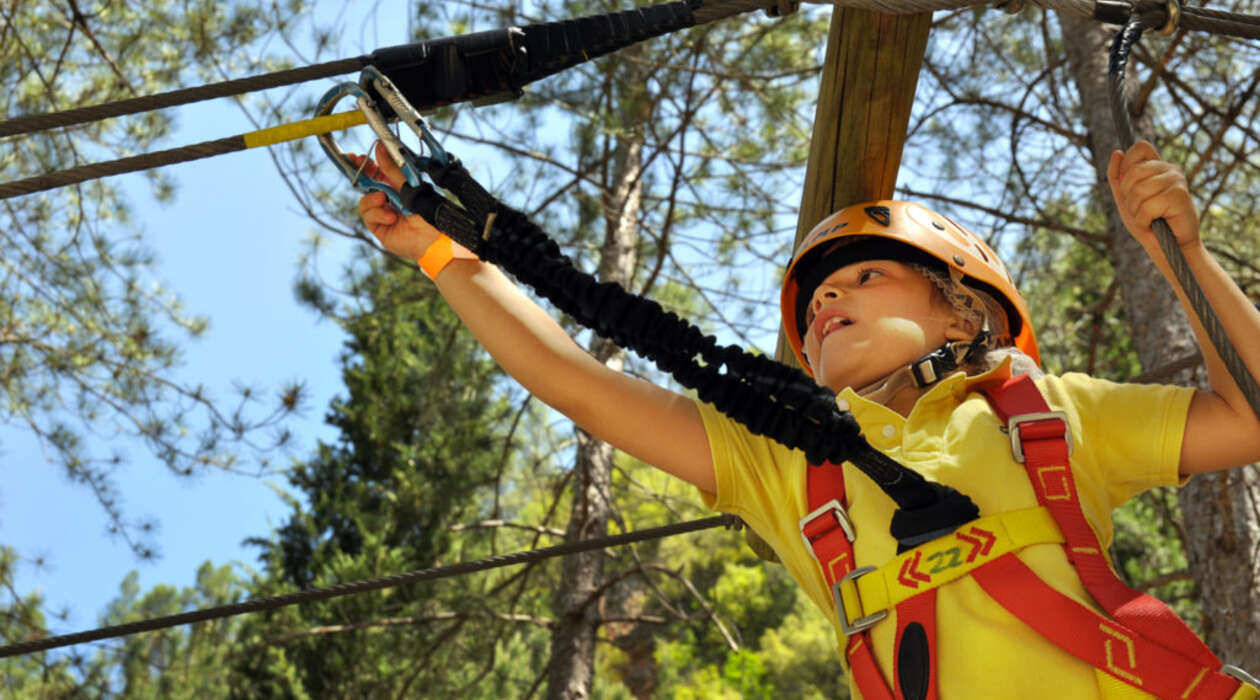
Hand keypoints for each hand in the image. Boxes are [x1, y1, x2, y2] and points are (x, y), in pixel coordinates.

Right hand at [352, 141, 444, 260]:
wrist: (432, 238)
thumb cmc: (427, 212)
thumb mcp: (408, 185)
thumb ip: (392, 169)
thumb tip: (380, 147)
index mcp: (397, 187)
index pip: (377, 173)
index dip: (366, 165)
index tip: (357, 157)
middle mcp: (388, 199)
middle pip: (367, 185)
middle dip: (360, 175)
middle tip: (356, 165)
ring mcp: (382, 213)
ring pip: (364, 201)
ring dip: (372, 199)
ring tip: (383, 200)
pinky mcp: (378, 227)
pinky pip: (368, 216)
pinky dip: (378, 214)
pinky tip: (391, 217)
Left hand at [1107, 140, 1200, 249]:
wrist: (1169, 248)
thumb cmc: (1148, 223)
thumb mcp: (1125, 199)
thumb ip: (1117, 177)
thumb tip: (1116, 152)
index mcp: (1157, 167)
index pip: (1140, 147)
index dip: (1127, 164)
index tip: (1128, 187)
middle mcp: (1170, 169)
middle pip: (1133, 172)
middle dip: (1128, 197)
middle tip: (1141, 210)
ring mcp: (1177, 180)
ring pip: (1138, 191)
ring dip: (1136, 212)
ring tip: (1149, 218)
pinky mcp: (1180, 195)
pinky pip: (1147, 206)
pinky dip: (1144, 221)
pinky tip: (1155, 224)